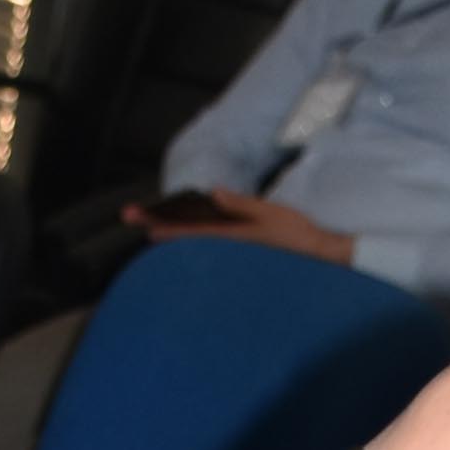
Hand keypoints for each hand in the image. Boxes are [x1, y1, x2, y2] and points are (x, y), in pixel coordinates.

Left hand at [152, 186, 353, 260]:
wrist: (318, 255)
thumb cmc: (296, 232)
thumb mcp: (269, 213)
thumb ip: (240, 204)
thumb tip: (212, 193)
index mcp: (232, 234)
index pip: (191, 229)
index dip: (166, 223)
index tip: (142, 221)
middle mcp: (229, 245)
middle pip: (187, 235)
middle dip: (160, 225)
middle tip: (131, 217)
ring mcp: (234, 250)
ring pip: (197, 241)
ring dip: (173, 233)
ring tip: (149, 229)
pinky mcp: (242, 250)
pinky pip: (212, 243)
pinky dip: (195, 238)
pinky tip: (186, 236)